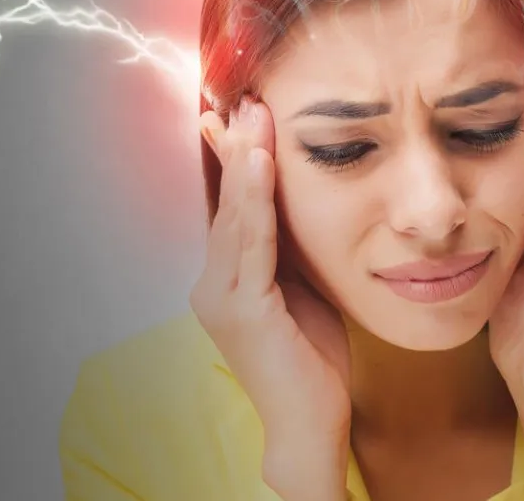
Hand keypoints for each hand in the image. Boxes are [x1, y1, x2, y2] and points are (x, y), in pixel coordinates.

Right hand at [192, 96, 350, 498]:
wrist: (311, 424)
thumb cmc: (310, 361)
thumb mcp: (302, 289)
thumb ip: (292, 250)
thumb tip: (298, 203)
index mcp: (228, 279)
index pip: (233, 208)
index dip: (237, 160)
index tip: (244, 115)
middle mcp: (213, 284)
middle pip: (228, 203)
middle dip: (238, 149)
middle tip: (249, 98)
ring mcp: (221, 298)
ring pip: (236, 217)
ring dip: (246, 162)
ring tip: (255, 117)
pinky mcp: (242, 311)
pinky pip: (251, 244)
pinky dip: (254, 201)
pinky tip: (260, 165)